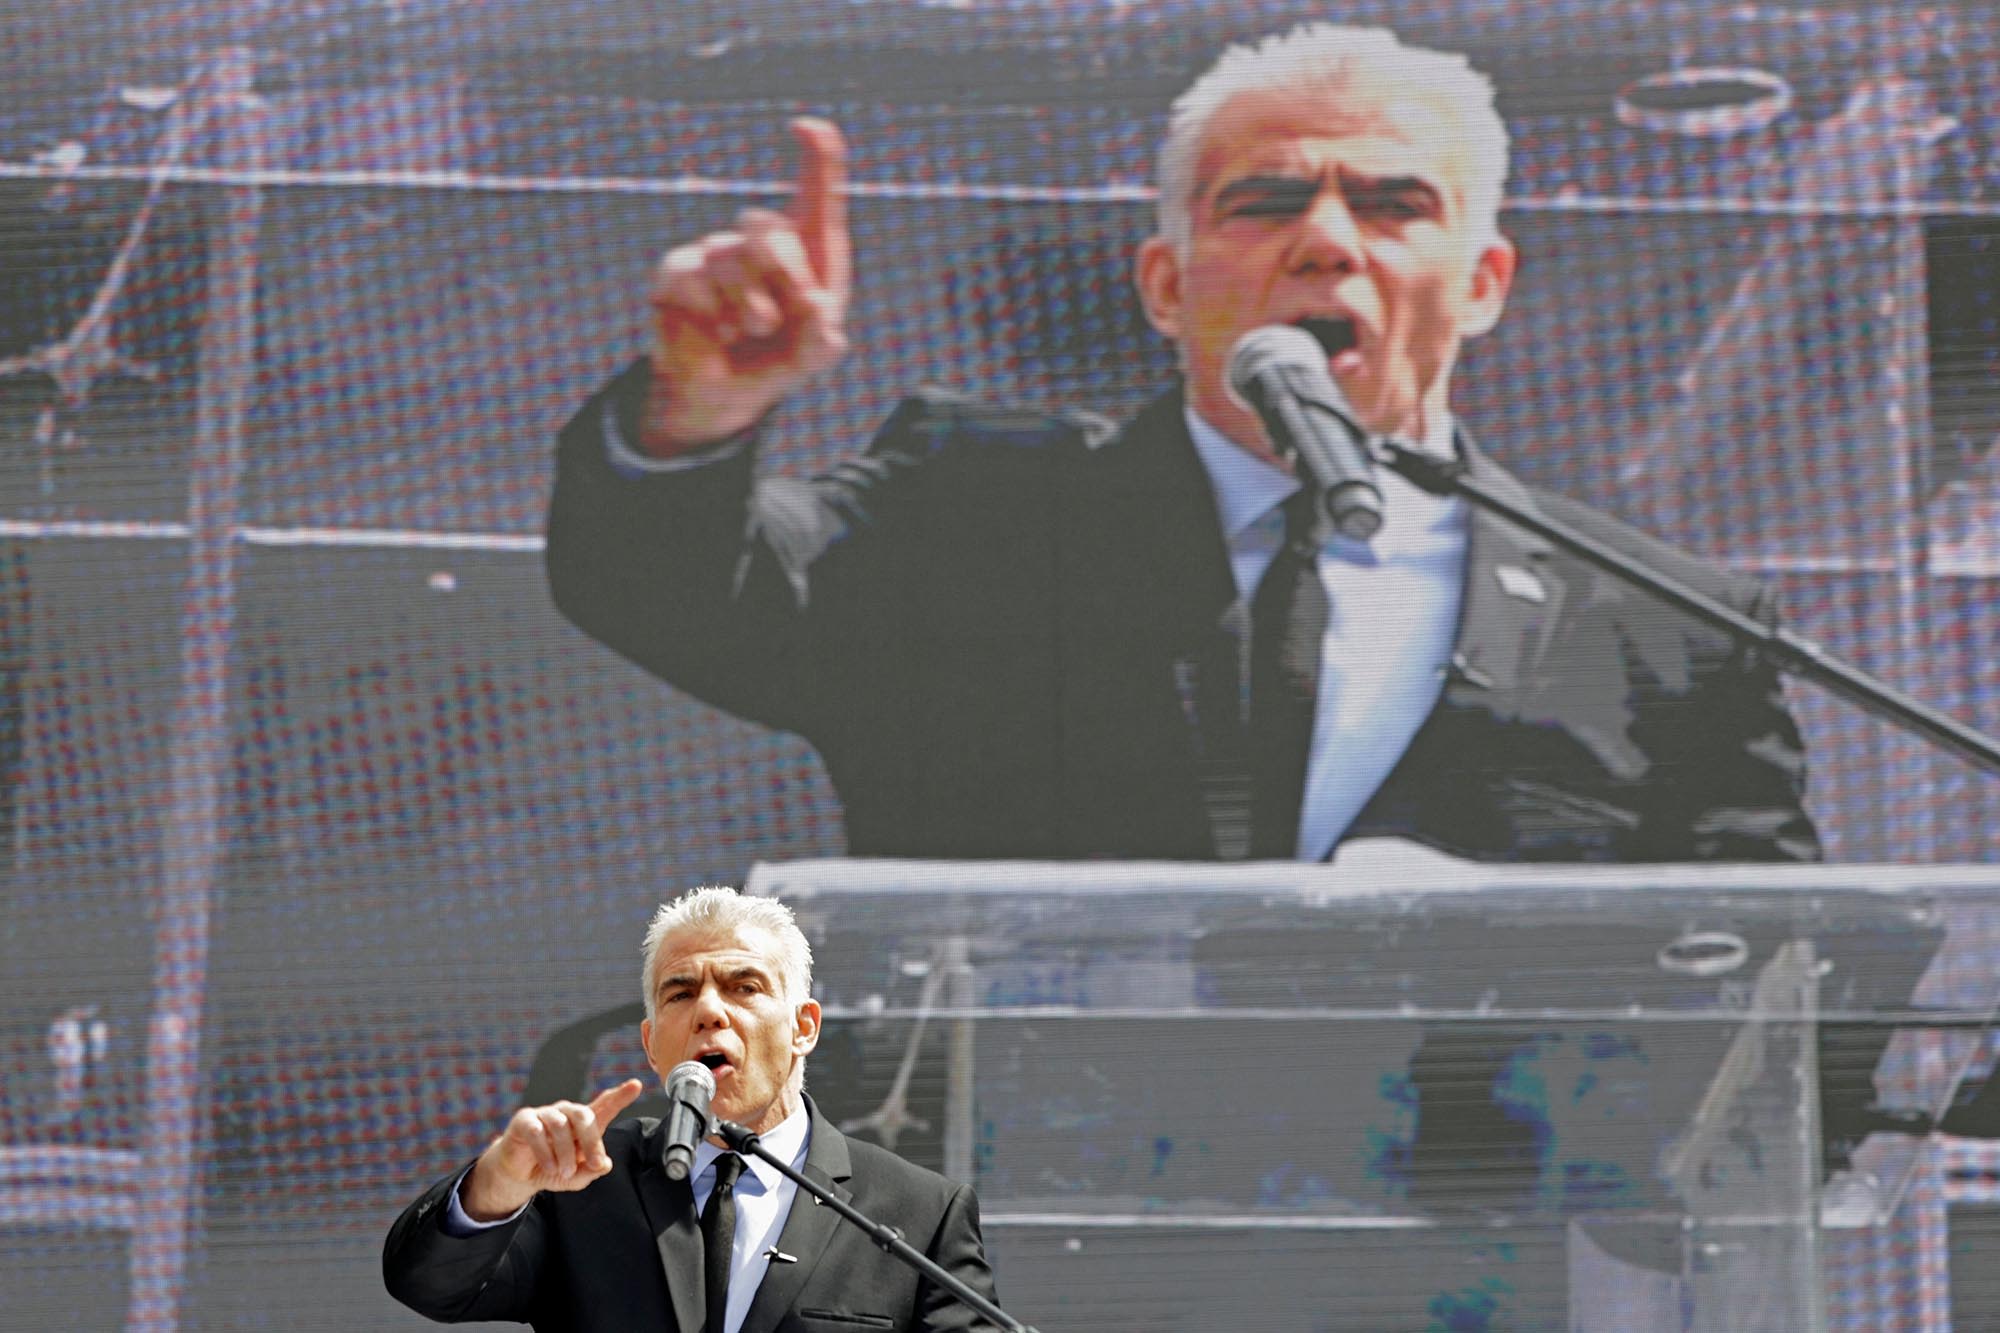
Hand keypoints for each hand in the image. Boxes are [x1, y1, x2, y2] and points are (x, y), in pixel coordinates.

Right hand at [460, 1078, 643, 1221]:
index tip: (636, 1085)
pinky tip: (549, 1167)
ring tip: (564, 1171)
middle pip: (585, 1115)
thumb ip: (590, 1171)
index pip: (604, 1105)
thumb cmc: (554, 1170)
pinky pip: (536, 1131)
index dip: (620, 1095)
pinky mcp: (524, 1120)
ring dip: (565, 1153)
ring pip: (561, 1125)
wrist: (519, 1176)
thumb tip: (605, 1164)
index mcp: (584, 1124)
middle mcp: (566, 1113)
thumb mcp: (575, 1177)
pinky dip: (545, 1153)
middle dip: (593, 1142)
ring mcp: (545, 1114)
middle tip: (594, 1164)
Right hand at [640, 117, 851, 454]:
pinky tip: (718, 333)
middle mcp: (760, 239)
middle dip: (783, 279)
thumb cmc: (779, 357)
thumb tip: (815, 311)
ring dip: (748, 307)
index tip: (810, 127)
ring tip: (750, 332)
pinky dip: (712, 314)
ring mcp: (716, 250)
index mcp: (807, 248)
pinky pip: (694, 277)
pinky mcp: (678, 270)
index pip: (818, 192)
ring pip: (730, 257)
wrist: (727, 390)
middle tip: (780, 320)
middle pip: (770, 228)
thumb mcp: (813, 354)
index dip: (819, 157)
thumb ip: (822, 339)